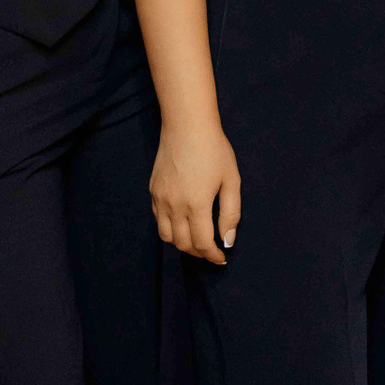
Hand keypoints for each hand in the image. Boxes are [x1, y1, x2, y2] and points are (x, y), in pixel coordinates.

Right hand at [151, 120, 240, 264]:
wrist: (187, 126)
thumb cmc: (214, 150)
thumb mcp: (231, 180)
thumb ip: (231, 213)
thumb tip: (227, 240)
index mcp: (196, 204)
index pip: (202, 243)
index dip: (212, 255)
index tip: (221, 258)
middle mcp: (174, 205)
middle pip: (183, 244)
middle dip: (199, 253)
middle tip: (211, 250)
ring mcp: (160, 199)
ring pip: (166, 236)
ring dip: (182, 244)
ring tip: (196, 240)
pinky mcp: (153, 191)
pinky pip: (158, 220)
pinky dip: (170, 228)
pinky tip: (183, 222)